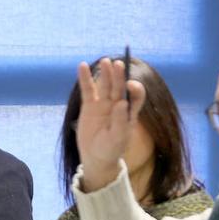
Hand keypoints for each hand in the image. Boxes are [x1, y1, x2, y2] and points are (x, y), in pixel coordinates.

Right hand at [74, 58, 146, 192]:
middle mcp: (118, 104)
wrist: (96, 157)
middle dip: (119, 76)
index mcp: (129, 112)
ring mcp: (103, 103)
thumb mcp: (118, 139)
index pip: (136, 96)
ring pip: (105, 85)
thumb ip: (120, 121)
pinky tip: (82, 66)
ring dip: (105, 73)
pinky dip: (85, 78)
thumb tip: (122, 103)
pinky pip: (88, 89)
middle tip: (119, 64)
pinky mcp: (90, 105)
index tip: (130, 86)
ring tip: (105, 61)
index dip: (135, 89)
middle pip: (119, 87)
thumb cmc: (111, 149)